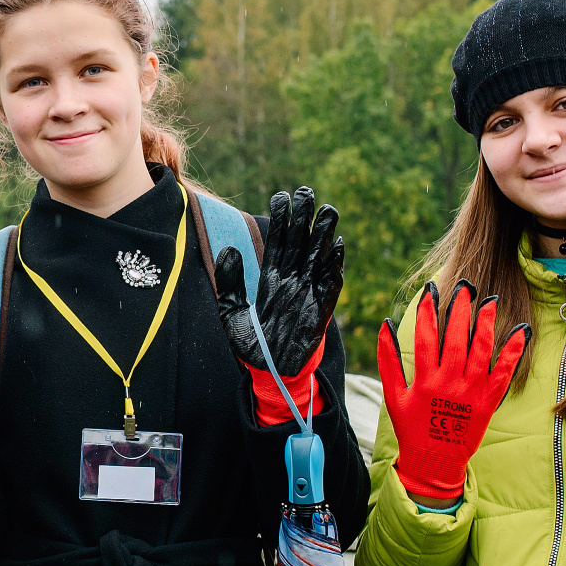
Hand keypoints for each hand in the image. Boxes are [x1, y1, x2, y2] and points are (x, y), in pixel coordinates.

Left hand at [215, 186, 343, 425]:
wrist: (268, 374)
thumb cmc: (251, 345)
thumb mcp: (229, 312)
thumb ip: (230, 282)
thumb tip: (228, 250)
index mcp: (272, 279)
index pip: (278, 243)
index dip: (281, 220)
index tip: (281, 196)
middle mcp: (292, 282)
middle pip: (300, 243)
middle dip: (304, 218)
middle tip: (306, 191)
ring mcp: (308, 294)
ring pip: (318, 258)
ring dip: (323, 235)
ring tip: (327, 210)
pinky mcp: (320, 311)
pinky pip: (330, 285)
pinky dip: (334, 266)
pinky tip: (336, 247)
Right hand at [376, 281, 530, 501]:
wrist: (435, 463)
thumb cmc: (411, 428)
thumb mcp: (393, 396)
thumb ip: (388, 360)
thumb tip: (385, 324)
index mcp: (424, 380)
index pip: (426, 337)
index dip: (427, 311)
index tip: (430, 291)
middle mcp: (449, 383)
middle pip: (456, 338)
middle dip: (460, 310)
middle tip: (465, 287)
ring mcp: (471, 392)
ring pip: (481, 351)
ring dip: (486, 324)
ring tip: (489, 301)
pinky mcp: (489, 401)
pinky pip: (504, 373)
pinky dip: (513, 351)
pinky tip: (520, 331)